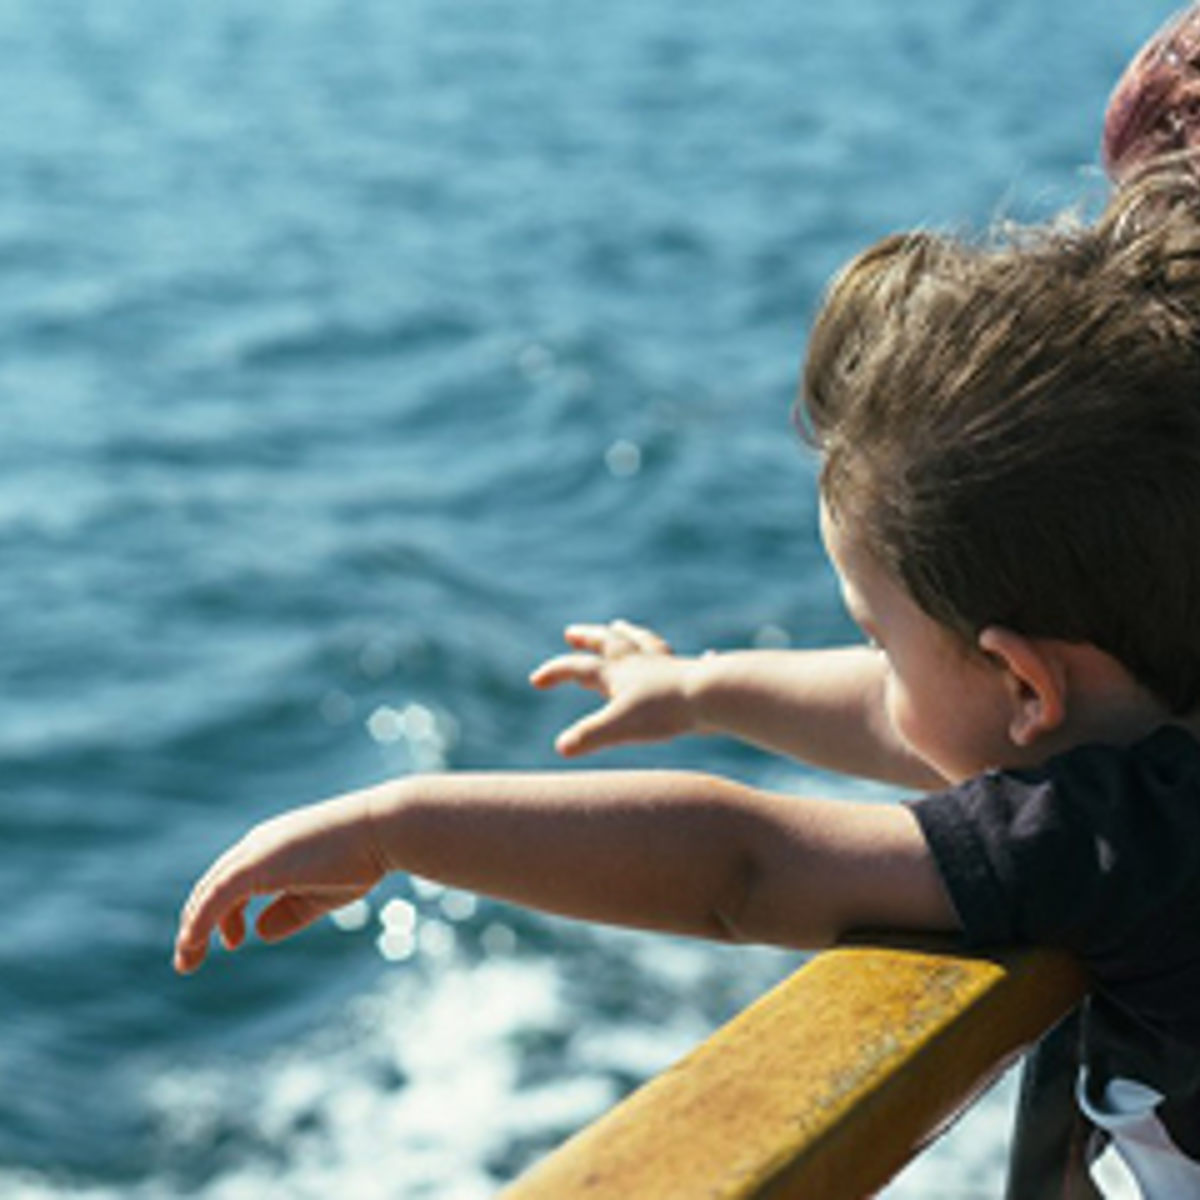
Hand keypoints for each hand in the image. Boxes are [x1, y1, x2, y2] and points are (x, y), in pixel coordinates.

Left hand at [174, 791, 386, 973]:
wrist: (381, 830)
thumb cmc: (361, 858)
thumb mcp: (321, 895)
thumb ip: (288, 913)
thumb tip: (259, 932)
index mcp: (272, 849)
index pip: (232, 882)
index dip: (224, 914)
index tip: (233, 941)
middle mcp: (257, 846)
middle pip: (212, 886)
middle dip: (196, 924)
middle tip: (189, 960)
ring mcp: (256, 853)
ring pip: (208, 893)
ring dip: (192, 928)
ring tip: (187, 960)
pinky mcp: (256, 864)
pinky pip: (216, 898)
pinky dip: (200, 923)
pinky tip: (193, 945)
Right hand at [530, 620, 697, 756]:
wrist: (714, 695)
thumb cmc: (667, 711)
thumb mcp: (621, 727)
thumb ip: (590, 735)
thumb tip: (562, 747)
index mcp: (618, 672)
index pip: (579, 668)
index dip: (556, 672)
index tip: (536, 680)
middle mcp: (641, 662)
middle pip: (609, 642)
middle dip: (588, 638)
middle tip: (572, 632)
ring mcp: (669, 665)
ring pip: (644, 642)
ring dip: (629, 634)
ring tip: (621, 626)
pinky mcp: (695, 674)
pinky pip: (690, 660)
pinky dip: (692, 657)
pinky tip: (706, 655)